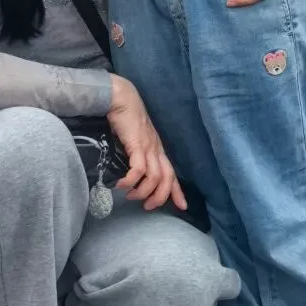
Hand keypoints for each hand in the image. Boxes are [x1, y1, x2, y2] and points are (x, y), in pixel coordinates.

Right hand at [107, 77, 186, 211]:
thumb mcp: (136, 141)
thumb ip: (138, 155)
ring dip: (143, 191)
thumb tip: (133, 174)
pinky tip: (122, 185)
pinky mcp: (136, 144)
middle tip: (147, 206)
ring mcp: (148, 147)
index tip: (182, 206)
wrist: (122, 99)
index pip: (172, 174)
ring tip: (131, 196)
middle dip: (160, 197)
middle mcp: (156, 150)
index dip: (178, 192)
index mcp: (158, 150)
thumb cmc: (127, 120)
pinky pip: (138, 169)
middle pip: (167, 179)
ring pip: (154, 177)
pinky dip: (131, 181)